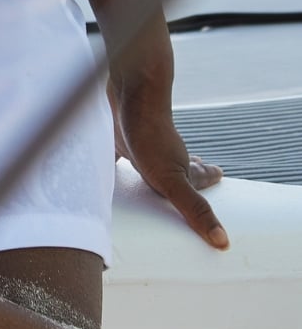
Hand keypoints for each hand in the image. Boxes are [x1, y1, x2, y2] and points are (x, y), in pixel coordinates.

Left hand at [110, 77, 227, 249]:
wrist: (130, 87)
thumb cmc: (149, 134)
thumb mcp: (172, 180)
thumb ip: (194, 209)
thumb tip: (223, 241)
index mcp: (178, 168)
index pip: (199, 178)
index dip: (208, 179)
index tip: (220, 175)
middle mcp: (162, 154)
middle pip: (176, 167)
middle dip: (184, 172)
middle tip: (198, 170)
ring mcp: (140, 142)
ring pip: (149, 158)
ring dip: (152, 166)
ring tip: (155, 169)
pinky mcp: (116, 133)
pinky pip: (115, 149)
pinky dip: (112, 157)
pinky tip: (105, 157)